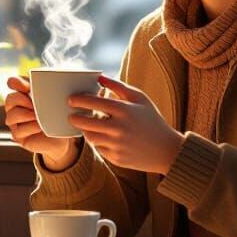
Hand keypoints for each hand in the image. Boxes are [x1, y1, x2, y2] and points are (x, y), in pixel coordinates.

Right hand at [5, 75, 80, 170]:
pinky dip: (29, 128)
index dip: (15, 82)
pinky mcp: (19, 137)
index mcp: (26, 92)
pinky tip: (39, 126)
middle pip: (10, 99)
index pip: (13, 82)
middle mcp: (17, 106)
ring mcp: (16, 123)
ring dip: (26, 114)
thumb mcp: (68, 99)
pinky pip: (19, 131)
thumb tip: (100, 85)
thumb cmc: (64, 113)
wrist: (64, 138)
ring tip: (37, 115)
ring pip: (12, 115)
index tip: (22, 84)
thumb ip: (77, 89)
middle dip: (21, 100)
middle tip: (34, 103)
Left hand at [67, 74, 183, 173]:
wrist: (166, 150)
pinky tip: (101, 137)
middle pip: (85, 122)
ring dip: (85, 130)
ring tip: (85, 125)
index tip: (70, 99)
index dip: (79, 100)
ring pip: (90, 137)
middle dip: (75, 118)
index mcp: (124, 110)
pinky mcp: (116, 158)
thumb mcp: (139, 99)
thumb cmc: (152, 120)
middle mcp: (119, 128)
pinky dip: (98, 142)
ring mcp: (117, 145)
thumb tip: (99, 78)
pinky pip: (99, 149)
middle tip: (71, 115)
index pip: (94, 102)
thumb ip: (118, 87)